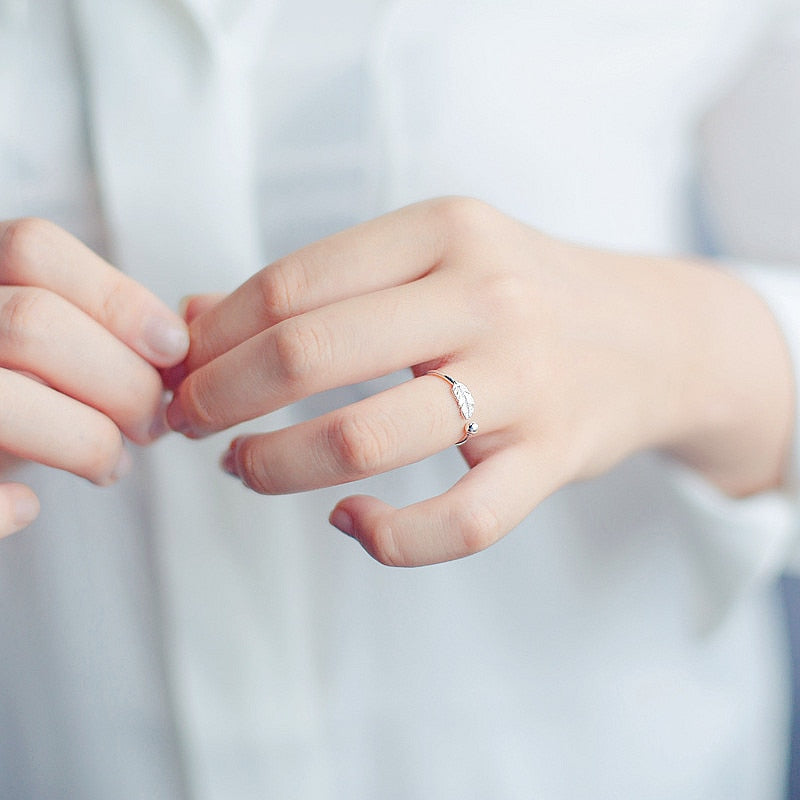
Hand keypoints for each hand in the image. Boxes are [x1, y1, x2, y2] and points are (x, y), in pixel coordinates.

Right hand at [0, 218, 189, 536]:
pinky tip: (27, 506)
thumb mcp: (48, 345)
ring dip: (86, 440)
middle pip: (33, 323)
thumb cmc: (13, 391)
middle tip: (155, 424)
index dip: (118, 299)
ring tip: (112, 464)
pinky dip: (1, 508)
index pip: (34, 250)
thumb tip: (177, 348)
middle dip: (122, 381)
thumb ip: (96, 332)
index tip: (174, 348)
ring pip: (3, 400)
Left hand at [168, 198, 792, 564]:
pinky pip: (461, 523)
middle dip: (220, 398)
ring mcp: (523, 381)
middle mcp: (484, 296)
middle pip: (309, 352)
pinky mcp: (552, 458)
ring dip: (276, 465)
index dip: (215, 338)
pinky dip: (388, 539)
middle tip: (190, 424)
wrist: (654, 336)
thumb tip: (197, 314)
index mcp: (443, 231)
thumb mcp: (432, 258)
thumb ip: (322, 283)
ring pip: (366, 439)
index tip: (185, 371)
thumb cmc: (521, 295)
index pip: (291, 285)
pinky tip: (350, 524)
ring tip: (245, 469)